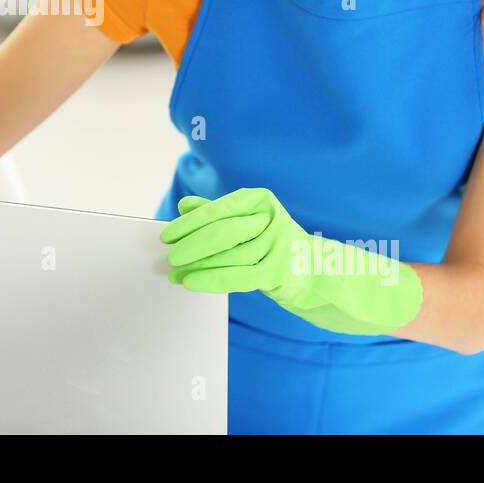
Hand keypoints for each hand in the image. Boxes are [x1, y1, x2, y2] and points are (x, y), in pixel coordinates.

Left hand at [159, 187, 422, 335]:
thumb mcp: (246, 220)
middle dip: (190, 244)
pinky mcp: (278, 272)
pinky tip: (191, 282)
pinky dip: (210, 279)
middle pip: (221, 231)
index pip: (218, 210)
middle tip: (169, 254)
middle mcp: (269, 218)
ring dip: (196, 266)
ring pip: (227, 255)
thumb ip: (216, 212)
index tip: (168, 233)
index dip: (189, 223)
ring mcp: (277, 245)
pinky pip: (237, 277)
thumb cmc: (272, 242)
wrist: (315, 270)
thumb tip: (184, 206)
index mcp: (259, 200)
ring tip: (175, 272)